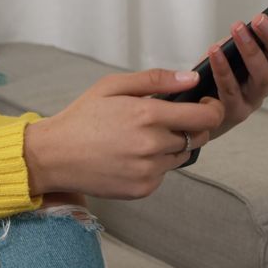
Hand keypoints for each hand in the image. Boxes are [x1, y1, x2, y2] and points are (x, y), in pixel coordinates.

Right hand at [24, 69, 224, 199]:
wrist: (54, 156)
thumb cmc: (82, 118)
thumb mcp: (113, 86)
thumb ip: (156, 80)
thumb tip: (192, 78)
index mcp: (148, 115)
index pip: (205, 117)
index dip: (212, 109)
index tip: (206, 105)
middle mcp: (152, 145)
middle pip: (198, 137)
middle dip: (192, 126)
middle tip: (170, 120)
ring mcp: (149, 170)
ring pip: (181, 156)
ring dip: (172, 146)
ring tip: (143, 138)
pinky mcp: (143, 188)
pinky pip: (163, 174)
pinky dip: (155, 164)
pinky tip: (131, 156)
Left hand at [207, 0, 267, 139]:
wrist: (199, 113)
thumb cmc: (220, 75)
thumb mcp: (235, 49)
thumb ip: (246, 37)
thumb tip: (251, 23)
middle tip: (261, 18)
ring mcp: (255, 98)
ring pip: (263, 76)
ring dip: (251, 50)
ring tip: (237, 29)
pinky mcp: (235, 111)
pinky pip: (231, 91)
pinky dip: (223, 69)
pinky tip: (215, 51)